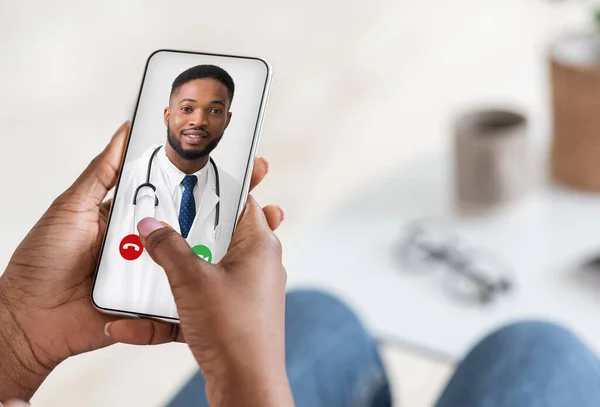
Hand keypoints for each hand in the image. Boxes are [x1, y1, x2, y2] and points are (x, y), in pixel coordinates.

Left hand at [0, 121, 274, 400]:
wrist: (28, 320)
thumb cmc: (43, 260)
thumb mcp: (72, 206)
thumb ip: (103, 172)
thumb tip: (126, 130)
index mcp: (136, 217)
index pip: (181, 194)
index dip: (212, 181)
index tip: (242, 166)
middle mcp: (152, 245)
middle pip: (198, 230)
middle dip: (235, 218)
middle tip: (267, 204)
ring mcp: (155, 277)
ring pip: (199, 266)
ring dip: (230, 258)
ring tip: (262, 243)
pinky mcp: (153, 309)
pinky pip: (182, 302)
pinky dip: (202, 299)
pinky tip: (231, 286)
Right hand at [107, 196, 292, 406]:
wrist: (245, 386)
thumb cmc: (233, 329)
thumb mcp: (192, 279)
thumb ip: (168, 248)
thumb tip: (151, 226)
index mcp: (259, 244)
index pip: (241, 201)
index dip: (217, 189)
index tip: (190, 181)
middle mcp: (257, 265)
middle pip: (219, 235)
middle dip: (186, 232)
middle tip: (159, 223)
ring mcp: (245, 293)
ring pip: (204, 271)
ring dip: (172, 274)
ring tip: (142, 267)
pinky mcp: (231, 317)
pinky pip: (196, 305)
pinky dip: (169, 312)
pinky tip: (130, 325)